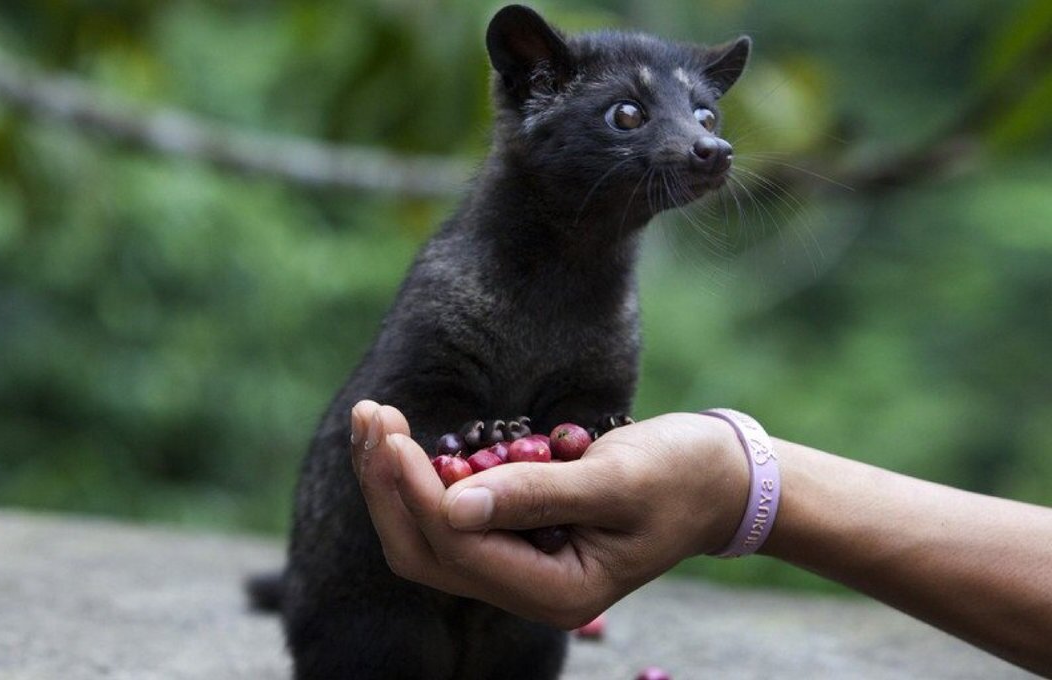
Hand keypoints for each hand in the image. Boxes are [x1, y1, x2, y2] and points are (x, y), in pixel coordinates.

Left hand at [350, 400, 748, 627]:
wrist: (717, 478)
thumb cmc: (679, 476)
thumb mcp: (614, 481)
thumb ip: (536, 496)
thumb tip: (452, 504)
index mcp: (557, 592)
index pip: (459, 547)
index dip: (415, 491)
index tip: (391, 431)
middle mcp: (529, 590)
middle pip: (426, 552)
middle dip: (388, 486)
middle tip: (370, 416)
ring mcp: (520, 566)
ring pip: (430, 536)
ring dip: (395, 481)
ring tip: (374, 419)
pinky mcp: (517, 537)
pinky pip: (451, 518)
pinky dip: (422, 478)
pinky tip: (406, 438)